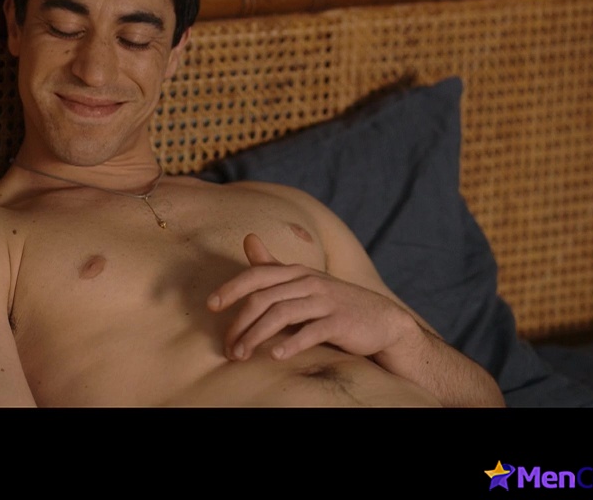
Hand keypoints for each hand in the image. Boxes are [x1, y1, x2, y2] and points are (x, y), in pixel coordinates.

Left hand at [207, 234, 414, 361]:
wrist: (381, 320)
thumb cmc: (333, 301)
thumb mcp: (303, 280)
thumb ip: (273, 265)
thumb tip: (248, 238)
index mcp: (296, 271)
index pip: (256, 275)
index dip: (232, 288)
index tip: (211, 305)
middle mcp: (308, 282)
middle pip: (264, 298)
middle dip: (240, 323)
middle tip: (227, 347)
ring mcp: (325, 301)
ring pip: (282, 314)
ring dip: (257, 336)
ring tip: (241, 355)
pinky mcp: (340, 322)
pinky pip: (312, 331)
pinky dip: (292, 343)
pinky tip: (276, 355)